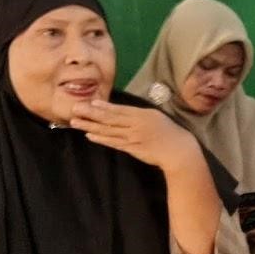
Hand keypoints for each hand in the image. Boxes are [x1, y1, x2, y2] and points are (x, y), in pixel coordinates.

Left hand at [71, 101, 201, 171]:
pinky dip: (101, 139)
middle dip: (91, 113)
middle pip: (109, 118)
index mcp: (143, 114)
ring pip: (108, 130)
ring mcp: (132, 137)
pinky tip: (89, 135)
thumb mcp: (157, 117)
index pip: (120, 109)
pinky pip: (113, 143)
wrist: (179, 151)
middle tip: (75, 108)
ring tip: (75, 122)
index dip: (104, 106)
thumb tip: (122, 112)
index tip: (90, 102)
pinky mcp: (131, 148)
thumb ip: (140, 114)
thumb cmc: (170, 132)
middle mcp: (135, 124)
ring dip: (90, 126)